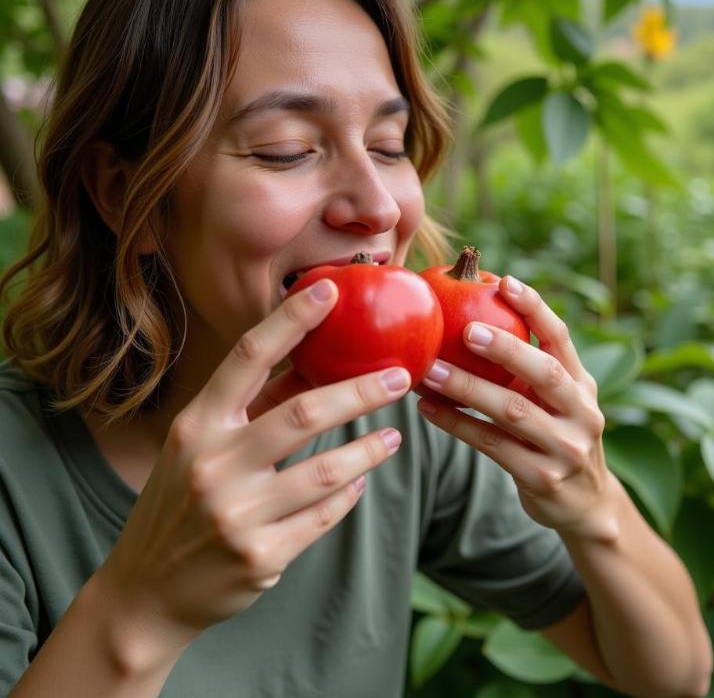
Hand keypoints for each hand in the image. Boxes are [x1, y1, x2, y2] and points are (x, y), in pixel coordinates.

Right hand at [96, 278, 410, 656]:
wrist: (146, 590)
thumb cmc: (180, 501)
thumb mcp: (202, 445)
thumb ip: (254, 405)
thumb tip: (314, 362)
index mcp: (196, 426)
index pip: (247, 357)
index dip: (290, 319)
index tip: (329, 290)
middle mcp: (214, 465)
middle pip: (304, 412)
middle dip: (361, 391)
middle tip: (399, 378)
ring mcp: (237, 515)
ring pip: (327, 470)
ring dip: (370, 449)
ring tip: (393, 436)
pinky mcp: (261, 557)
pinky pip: (324, 515)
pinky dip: (349, 493)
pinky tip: (361, 480)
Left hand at [417, 276, 619, 542]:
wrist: (586, 504)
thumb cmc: (556, 435)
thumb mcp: (558, 401)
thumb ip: (530, 369)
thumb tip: (469, 318)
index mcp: (583, 384)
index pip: (562, 338)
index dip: (536, 309)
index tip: (505, 282)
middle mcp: (582, 412)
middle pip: (545, 373)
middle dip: (505, 348)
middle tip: (465, 329)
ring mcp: (565, 447)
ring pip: (512, 411)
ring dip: (467, 388)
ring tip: (429, 371)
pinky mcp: (542, 478)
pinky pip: (492, 445)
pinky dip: (458, 424)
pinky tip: (428, 409)